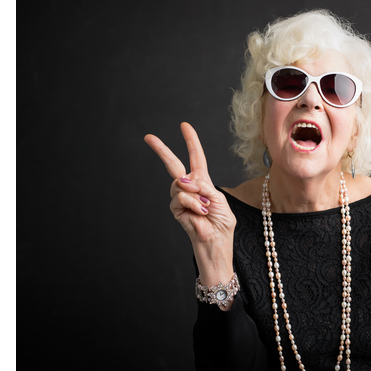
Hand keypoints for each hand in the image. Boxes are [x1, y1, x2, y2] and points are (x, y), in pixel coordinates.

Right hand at [144, 122, 235, 286]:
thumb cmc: (222, 224)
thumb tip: (185, 180)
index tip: (184, 126)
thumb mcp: (220, 199)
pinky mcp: (175, 209)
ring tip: (204, 207)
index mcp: (203, 182)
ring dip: (195, 193)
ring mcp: (180, 198)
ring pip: (179, 182)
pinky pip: (180, 197)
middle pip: (174, 164)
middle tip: (148, 137)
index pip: (196, 158)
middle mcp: (190, 187)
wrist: (216, 243)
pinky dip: (192, 203)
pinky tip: (199, 212)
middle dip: (161, 150)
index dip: (191, 142)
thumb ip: (204, 186)